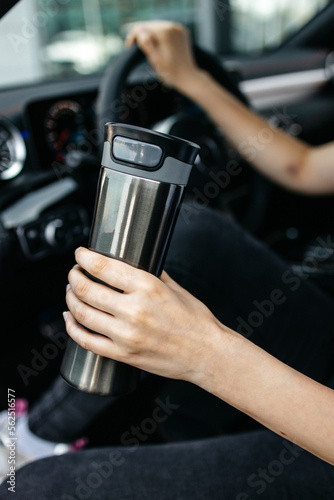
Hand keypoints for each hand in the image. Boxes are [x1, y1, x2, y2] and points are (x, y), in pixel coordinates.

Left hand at [64, 248, 222, 383]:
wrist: (206, 353)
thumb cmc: (195, 320)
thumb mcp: (175, 288)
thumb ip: (152, 274)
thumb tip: (135, 263)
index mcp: (148, 287)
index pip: (103, 267)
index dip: (84, 258)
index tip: (80, 254)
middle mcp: (134, 310)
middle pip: (86, 289)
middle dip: (74, 277)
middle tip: (74, 272)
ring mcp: (126, 334)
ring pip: (82, 313)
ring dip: (70, 299)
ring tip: (71, 292)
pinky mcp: (123, 354)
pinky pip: (86, 341)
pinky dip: (72, 328)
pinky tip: (70, 318)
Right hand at [125, 21, 199, 90]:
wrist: (188, 77)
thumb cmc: (171, 73)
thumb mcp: (155, 60)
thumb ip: (146, 43)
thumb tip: (139, 29)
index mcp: (165, 32)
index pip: (142, 28)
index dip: (133, 36)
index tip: (128, 47)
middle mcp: (173, 27)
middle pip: (150, 25)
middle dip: (141, 35)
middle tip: (133, 47)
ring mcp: (178, 29)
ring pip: (158, 27)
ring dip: (150, 35)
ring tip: (145, 47)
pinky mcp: (182, 33)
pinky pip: (167, 30)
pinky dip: (160, 36)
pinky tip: (158, 45)